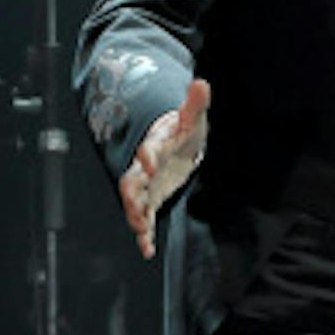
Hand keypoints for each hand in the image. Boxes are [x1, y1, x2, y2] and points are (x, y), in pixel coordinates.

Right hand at [119, 78, 210, 259]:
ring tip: (140, 230)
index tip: (148, 160)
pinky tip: (147, 250)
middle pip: (132, 179)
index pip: (149, 148)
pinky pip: (145, 218)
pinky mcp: (151, 200)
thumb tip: (202, 84)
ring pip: (135, 202)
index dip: (148, 153)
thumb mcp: (191, 117)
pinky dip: (145, 234)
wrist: (173, 144)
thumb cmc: (182, 130)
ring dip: (136, 215)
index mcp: (155, 144)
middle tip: (133, 204)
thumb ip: (195, 104)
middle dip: (132, 192)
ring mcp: (147, 185)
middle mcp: (145, 167)